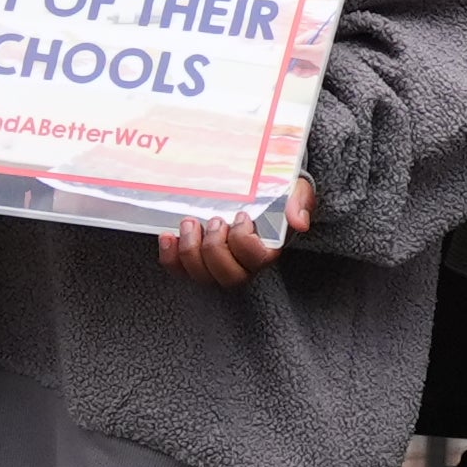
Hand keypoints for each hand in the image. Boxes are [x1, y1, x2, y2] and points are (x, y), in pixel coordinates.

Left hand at [154, 178, 320, 286]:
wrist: (258, 190)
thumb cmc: (276, 192)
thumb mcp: (295, 189)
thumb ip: (298, 202)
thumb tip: (299, 222)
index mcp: (269, 250)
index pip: (256, 259)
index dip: (243, 241)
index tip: (241, 216)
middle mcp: (245, 265)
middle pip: (229, 277)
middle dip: (215, 249)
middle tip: (213, 221)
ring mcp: (218, 266)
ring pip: (202, 277)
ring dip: (190, 251)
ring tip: (189, 223)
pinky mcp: (196, 261)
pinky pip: (179, 271)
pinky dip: (170, 257)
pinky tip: (168, 236)